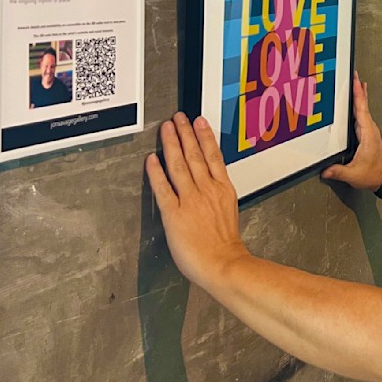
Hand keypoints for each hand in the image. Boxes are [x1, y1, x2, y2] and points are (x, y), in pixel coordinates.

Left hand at [145, 113, 246, 290]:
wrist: (223, 264)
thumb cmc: (225, 247)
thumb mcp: (229, 213)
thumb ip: (218, 198)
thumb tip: (210, 190)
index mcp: (222, 190)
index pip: (213, 156)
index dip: (205, 137)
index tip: (199, 122)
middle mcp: (207, 190)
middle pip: (195, 155)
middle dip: (185, 133)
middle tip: (179, 117)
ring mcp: (190, 200)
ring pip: (180, 165)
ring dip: (172, 144)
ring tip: (167, 128)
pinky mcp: (174, 213)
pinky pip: (163, 188)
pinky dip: (156, 172)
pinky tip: (151, 159)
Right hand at [321, 72, 381, 191]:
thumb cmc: (372, 174)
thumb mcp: (353, 174)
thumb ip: (337, 171)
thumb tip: (324, 170)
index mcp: (367, 134)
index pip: (361, 110)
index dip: (358, 95)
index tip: (356, 81)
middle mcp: (370, 129)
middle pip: (363, 105)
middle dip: (358, 89)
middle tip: (353, 75)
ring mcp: (369, 130)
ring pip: (363, 108)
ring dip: (359, 95)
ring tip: (355, 83)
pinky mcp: (367, 133)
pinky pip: (362, 114)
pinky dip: (359, 105)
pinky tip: (355, 102)